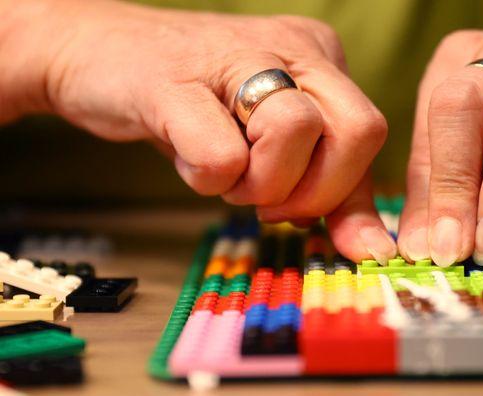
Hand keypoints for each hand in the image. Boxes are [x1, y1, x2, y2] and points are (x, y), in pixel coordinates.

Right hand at [0, 0, 395, 263]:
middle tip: (265, 199)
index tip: (301, 216)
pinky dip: (208, 178)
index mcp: (321, 59)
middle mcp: (291, 47)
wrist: (97, 55)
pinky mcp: (172, 79)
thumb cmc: (196, 109)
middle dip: (315, 191)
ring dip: (258, 184)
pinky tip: (186, 155)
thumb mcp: (275, 149)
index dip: (342, 192)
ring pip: (295, 132)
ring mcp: (234, 54)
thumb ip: (330, 195)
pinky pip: (221, 154)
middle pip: (358, 131)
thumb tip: (375, 251)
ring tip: (223, 171)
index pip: (370, 135)